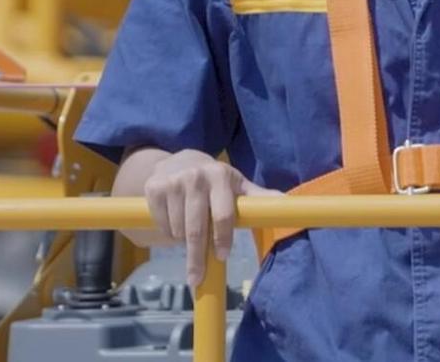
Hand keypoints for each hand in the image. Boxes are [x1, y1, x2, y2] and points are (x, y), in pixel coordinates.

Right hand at [141, 149, 279, 287]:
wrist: (180, 160)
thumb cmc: (216, 181)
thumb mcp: (238, 186)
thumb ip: (259, 198)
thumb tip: (287, 204)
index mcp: (220, 177)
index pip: (223, 215)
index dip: (222, 239)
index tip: (222, 256)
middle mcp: (195, 177)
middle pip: (196, 229)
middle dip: (196, 258)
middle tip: (196, 278)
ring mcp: (172, 182)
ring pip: (178, 230)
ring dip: (184, 241)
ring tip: (191, 230)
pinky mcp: (153, 188)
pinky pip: (162, 224)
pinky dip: (169, 231)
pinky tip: (175, 220)